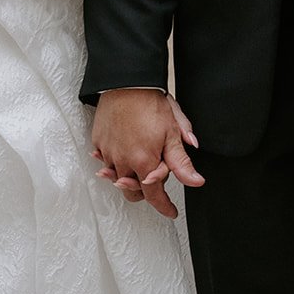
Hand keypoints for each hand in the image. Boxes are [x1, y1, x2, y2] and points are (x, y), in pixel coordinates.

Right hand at [90, 88, 202, 219]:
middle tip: (155, 181)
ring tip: (137, 166)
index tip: (171, 211)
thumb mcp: (172, 132)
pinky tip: (119, 153)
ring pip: (116, 177)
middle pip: (132, 192)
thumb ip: (181, 162)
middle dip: (144, 192)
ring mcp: (107, 152)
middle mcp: (122, 161)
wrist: (126, 81)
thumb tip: (195, 181)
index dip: (164, 206)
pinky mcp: (98, 142)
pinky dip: (112, 162)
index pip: (154, 195)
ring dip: (128, 177)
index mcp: (144, 162)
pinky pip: (104, 160)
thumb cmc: (150, 103)